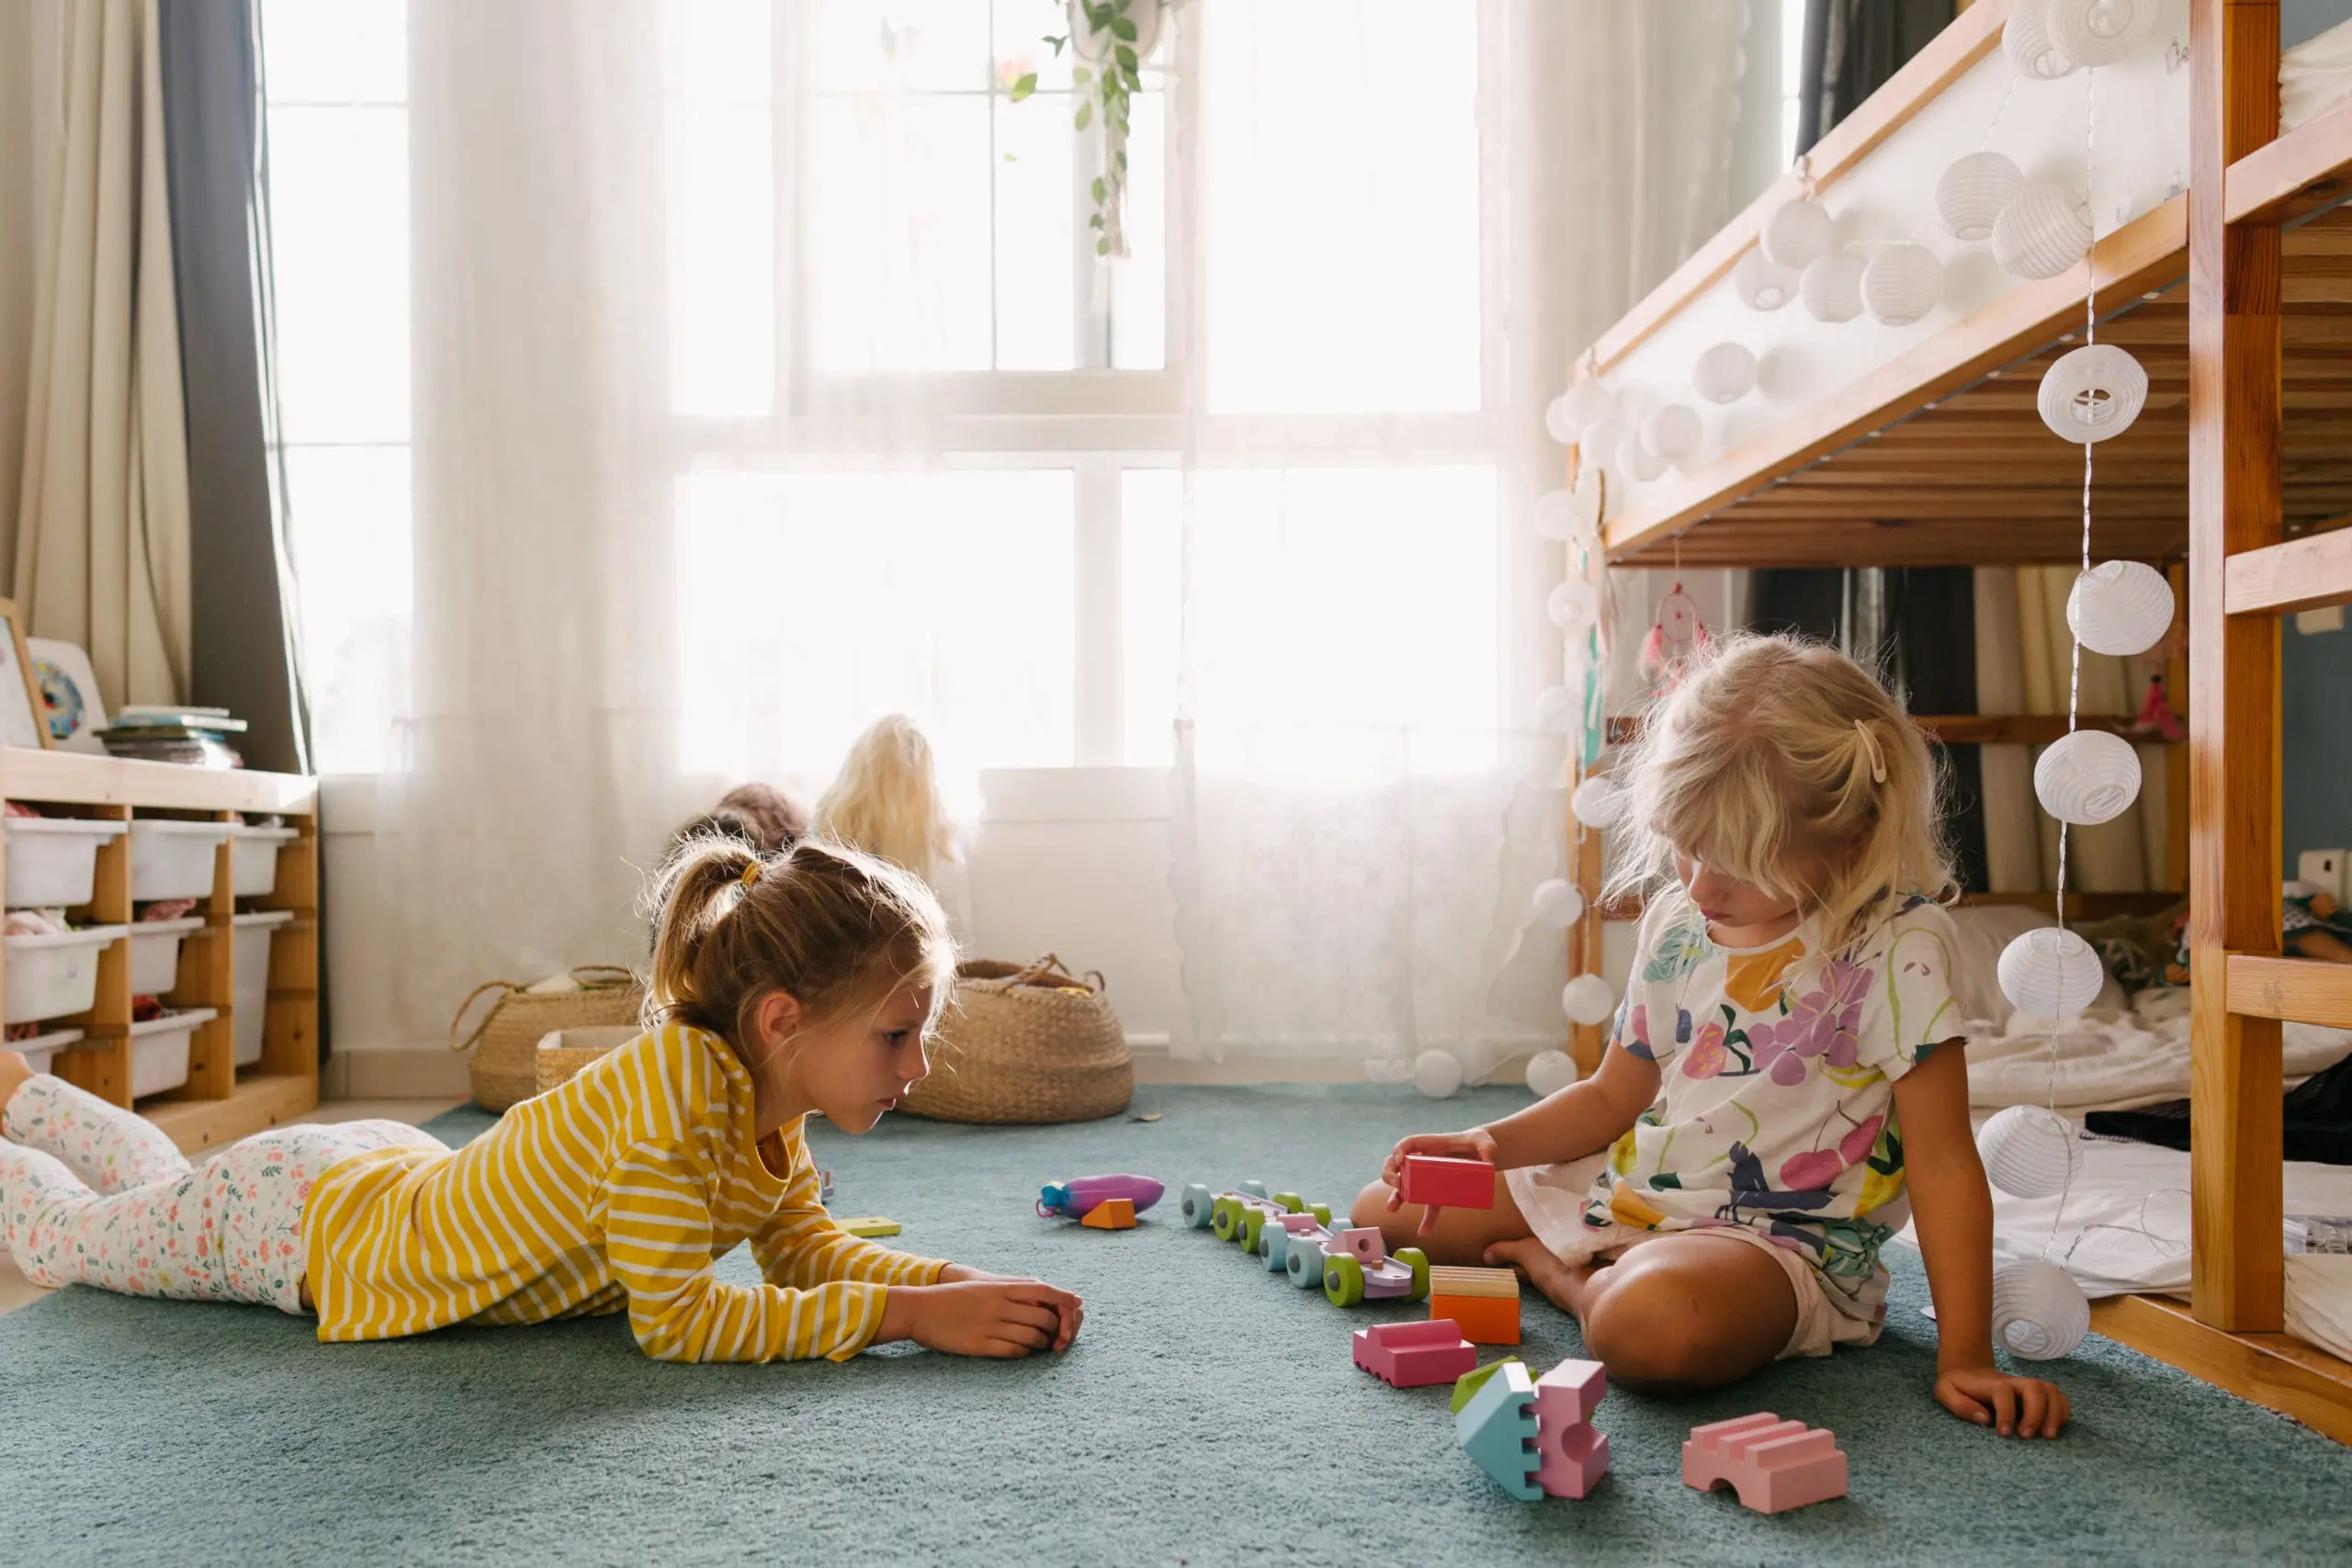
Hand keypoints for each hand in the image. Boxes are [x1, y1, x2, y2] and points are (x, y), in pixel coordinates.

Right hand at [878, 1278, 1084, 1357]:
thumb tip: (1043, 1295)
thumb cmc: (954, 1298)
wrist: (920, 1310)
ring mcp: (989, 1326)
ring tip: (1042, 1344)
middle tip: (1057, 1335)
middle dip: (1057, 1328)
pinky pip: (1013, 1351)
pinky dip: (1025, 1352)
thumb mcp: (984, 1286)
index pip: (1044, 1291)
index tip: (1078, 1305)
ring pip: (1031, 1337)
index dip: (1065, 1299)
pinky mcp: (980, 1345)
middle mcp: (998, 1305)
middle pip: (1043, 1317)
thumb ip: (1012, 1291)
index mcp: (1001, 1287)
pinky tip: (1024, 1351)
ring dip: (1042, 1343)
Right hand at [1381, 1128, 1500, 1235]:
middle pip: (1396, 1164)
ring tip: (1392, 1208)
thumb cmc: (1479, 1142)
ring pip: (1405, 1186)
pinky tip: (1424, 1231)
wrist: (1483, 1155)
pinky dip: (1426, 1220)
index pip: (1408, 1143)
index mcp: (1431, 1144)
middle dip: (1390, 1174)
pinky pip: (1428, 1206)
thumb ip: (1488, 1148)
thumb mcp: (1484, 1141)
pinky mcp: (1438, 1191)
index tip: (1400, 1160)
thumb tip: (1489, 1163)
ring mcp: (1428, 1177)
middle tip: (1397, 1184)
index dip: (1399, 1149)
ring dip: (1396, 1197)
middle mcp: (1424, 1160)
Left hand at [1936, 1364, 2069, 1437]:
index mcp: (1990, 1383)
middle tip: (2027, 1437)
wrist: (1967, 1370)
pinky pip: (2058, 1396)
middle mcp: (2013, 1382)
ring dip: (2054, 1413)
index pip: (2004, 1392)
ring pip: (2050, 1389)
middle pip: (2035, 1387)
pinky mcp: (2037, 1394)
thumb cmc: (1957, 1386)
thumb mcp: (1945, 1392)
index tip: (2003, 1433)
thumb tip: (1985, 1418)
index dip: (2006, 1412)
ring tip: (2048, 1436)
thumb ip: (1959, 1405)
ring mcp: (2026, 1386)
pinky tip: (2055, 1427)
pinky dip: (2062, 1410)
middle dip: (2036, 1413)